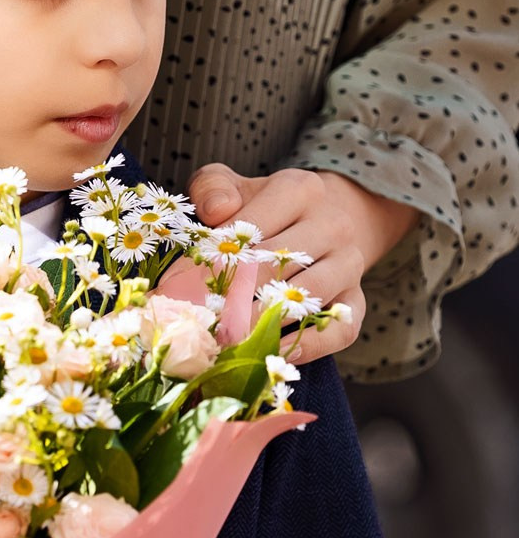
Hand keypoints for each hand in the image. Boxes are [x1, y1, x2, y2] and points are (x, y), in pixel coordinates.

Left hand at [187, 165, 419, 363]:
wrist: (324, 220)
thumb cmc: (263, 208)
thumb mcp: (234, 186)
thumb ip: (213, 189)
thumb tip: (215, 212)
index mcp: (299, 190)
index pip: (252, 227)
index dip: (215, 258)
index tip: (180, 285)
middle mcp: (332, 225)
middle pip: (280, 262)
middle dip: (235, 294)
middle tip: (200, 319)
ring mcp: (349, 264)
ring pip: (310, 295)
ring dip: (265, 320)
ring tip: (227, 338)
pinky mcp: (357, 299)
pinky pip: (341, 328)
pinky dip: (309, 345)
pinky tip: (272, 351)